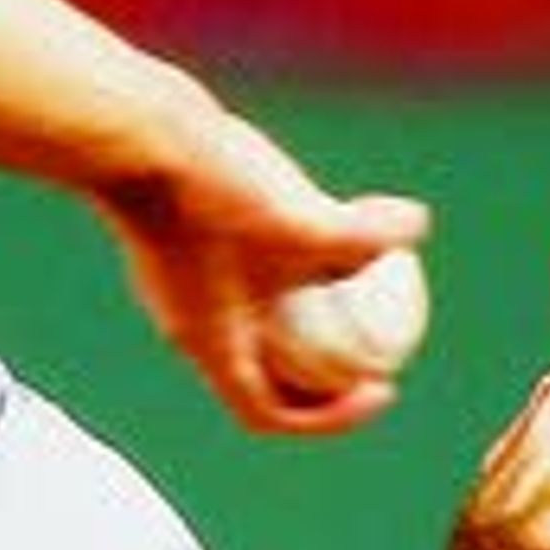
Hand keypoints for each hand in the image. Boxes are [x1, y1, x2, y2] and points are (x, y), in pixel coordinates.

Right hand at [99, 106, 431, 436]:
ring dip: (304, 315)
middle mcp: (192, 326)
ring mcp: (180, 287)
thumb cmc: (208, 188)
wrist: (132, 132)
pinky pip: (239, 276)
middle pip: (265, 375)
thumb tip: (417, 227)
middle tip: (375, 347)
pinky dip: (283, 267)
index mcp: (214, 344)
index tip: (380, 387)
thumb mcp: (298, 218)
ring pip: (251, 321)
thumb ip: (362, 236)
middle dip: (323, 372)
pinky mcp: (178, 245)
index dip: (330, 416)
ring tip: (355, 277)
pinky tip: (319, 217)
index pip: (270, 413)